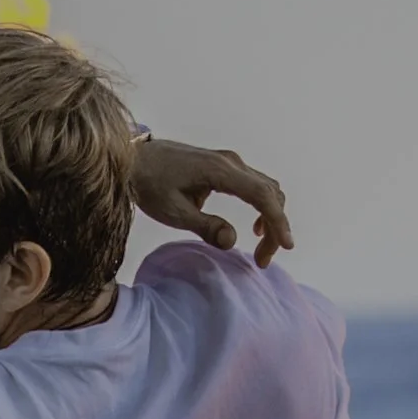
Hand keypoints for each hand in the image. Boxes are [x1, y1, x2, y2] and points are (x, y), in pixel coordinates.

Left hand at [130, 138, 292, 266]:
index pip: (262, 195)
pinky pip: (254, 185)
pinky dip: (262, 206)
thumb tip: (232, 240)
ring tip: (261, 248)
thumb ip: (205, 226)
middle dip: (276, 227)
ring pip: (265, 188)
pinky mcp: (222, 166)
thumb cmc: (148, 184)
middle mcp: (230, 162)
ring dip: (270, 217)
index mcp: (220, 171)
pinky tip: (254, 227)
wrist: (132, 159)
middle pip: (269, 193)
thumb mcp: (173, 212)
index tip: (285, 246)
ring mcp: (228, 162)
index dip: (278, 221)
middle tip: (264, 259)